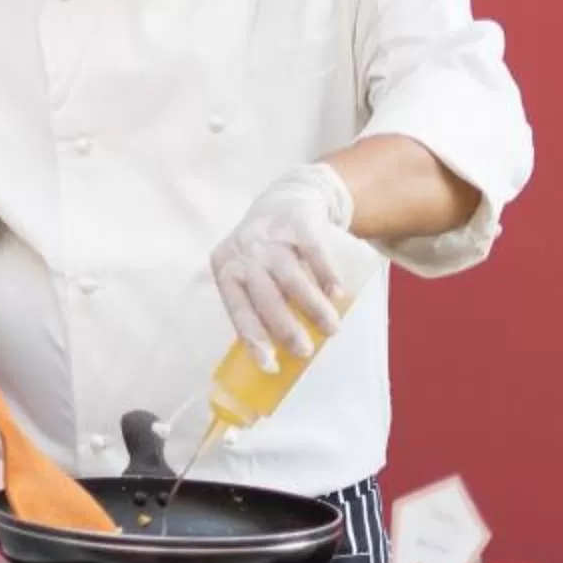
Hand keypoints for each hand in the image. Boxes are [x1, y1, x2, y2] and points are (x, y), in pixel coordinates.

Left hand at [211, 163, 360, 365]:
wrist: (288, 198)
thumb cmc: (265, 250)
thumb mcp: (247, 271)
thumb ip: (254, 302)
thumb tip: (271, 355)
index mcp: (225, 269)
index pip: (238, 310)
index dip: (254, 338)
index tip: (270, 365)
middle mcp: (243, 252)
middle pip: (265, 297)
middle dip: (285, 328)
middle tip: (304, 352)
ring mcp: (270, 236)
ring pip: (291, 278)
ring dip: (312, 308)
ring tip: (331, 330)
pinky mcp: (298, 223)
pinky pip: (313, 252)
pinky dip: (326, 275)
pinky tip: (337, 295)